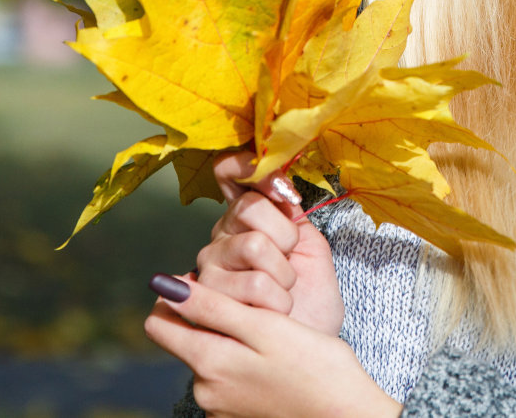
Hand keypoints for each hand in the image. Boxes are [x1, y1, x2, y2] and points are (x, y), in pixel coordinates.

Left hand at [146, 274, 400, 417]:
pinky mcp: (238, 417)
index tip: (210, 286)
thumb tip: (164, 286)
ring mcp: (221, 409)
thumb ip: (212, 307)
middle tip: (253, 309)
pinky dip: (243, 367)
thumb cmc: (316, 366)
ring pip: (210, 360)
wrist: (348, 416)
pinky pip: (228, 382)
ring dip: (230, 344)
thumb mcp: (265, 326)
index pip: (159, 324)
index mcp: (209, 363)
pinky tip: (274, 364)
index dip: (179, 297)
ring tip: (271, 338)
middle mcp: (206, 391)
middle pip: (187, 342)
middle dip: (209, 320)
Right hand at [195, 147, 343, 335]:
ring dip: (284, 276)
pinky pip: (252, 283)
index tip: (285, 194)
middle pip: (250, 208)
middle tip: (291, 264)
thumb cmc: (311, 300)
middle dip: (285, 237)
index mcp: (247, 217)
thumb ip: (292, 213)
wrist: (307, 346)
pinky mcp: (204, 298)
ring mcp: (210, 266)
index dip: (251, 168)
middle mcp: (222, 236)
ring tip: (283, 296)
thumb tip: (277, 184)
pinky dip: (277, 301)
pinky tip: (271, 313)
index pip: (231, 171)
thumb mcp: (311, 247)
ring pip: (253, 246)